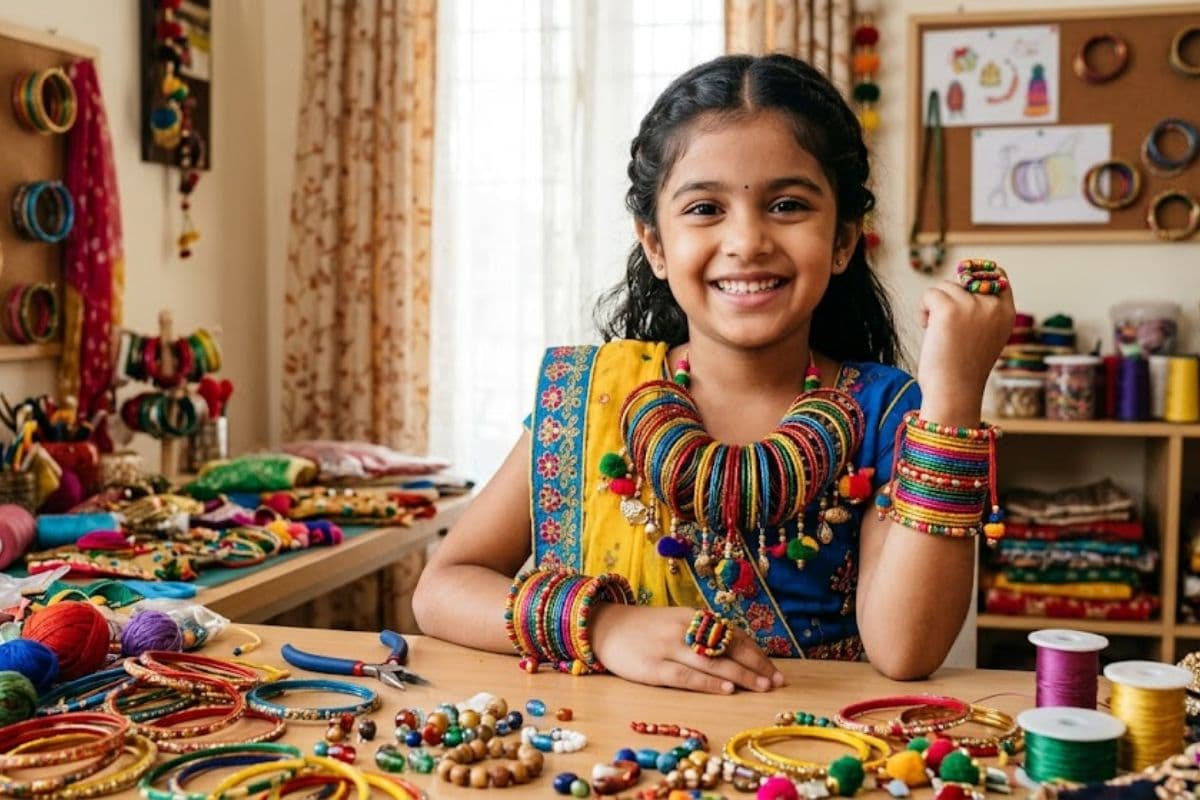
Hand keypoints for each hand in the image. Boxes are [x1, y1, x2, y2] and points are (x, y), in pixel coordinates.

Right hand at [589, 604, 784, 693]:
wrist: (603, 626)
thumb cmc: (645, 629)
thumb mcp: (676, 622)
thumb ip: (702, 635)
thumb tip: (738, 654)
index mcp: (692, 616)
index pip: (732, 634)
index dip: (756, 652)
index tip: (776, 669)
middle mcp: (684, 629)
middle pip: (728, 646)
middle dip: (756, 665)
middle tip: (777, 681)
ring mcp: (668, 648)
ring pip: (712, 661)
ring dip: (741, 674)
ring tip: (762, 686)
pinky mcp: (653, 667)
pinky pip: (686, 676)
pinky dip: (709, 682)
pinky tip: (727, 688)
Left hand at [916, 278, 1014, 425]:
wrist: (954, 391)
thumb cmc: (963, 368)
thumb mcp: (984, 335)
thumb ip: (982, 310)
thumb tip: (963, 276)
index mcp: (1007, 313)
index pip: (998, 274)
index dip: (977, 274)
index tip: (962, 281)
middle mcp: (993, 306)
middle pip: (964, 279)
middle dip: (950, 298)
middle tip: (947, 327)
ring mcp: (972, 306)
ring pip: (945, 286)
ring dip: (934, 306)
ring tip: (937, 332)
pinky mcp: (949, 309)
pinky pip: (929, 294)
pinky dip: (922, 310)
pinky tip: (927, 329)